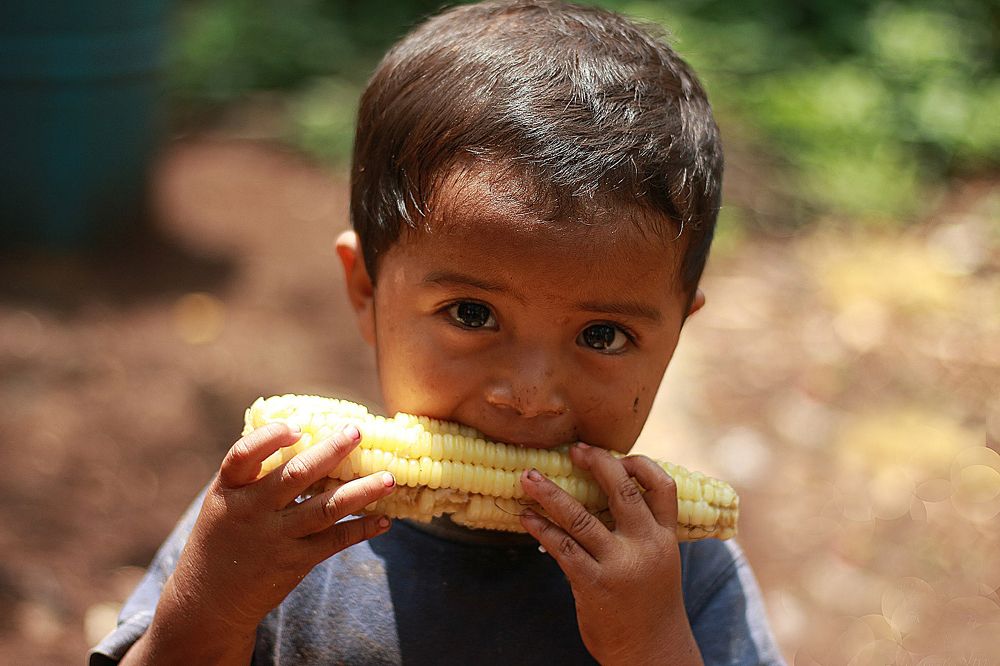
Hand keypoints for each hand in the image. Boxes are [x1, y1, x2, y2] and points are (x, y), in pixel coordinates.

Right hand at [129, 423, 394, 663]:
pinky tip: (384, 520)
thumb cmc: (223, 537)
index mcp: (229, 490)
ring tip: (389, 477)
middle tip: (356, 432)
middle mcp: (252, 512)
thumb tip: (302, 434)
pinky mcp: (294, 562)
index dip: (270, 438)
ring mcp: (275, 538)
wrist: (208, 601)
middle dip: (330, 451)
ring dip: (361, 491)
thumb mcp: (224, 501)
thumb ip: (254, 474)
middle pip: (296, 476)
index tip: (299, 426)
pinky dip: (361, 529)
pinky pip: (334, 541)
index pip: (244, 455)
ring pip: (325, 509)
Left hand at [519, 443, 702, 665]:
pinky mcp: (593, 584)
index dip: (641, 465)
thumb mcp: (659, 562)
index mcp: (666, 537)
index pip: (664, 487)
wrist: (652, 654)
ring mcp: (619, 564)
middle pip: (623, 490)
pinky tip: (526, 517)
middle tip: (573, 449)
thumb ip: (641, 531)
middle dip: (596, 462)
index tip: (617, 455)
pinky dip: (540, 528)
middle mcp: (646, 545)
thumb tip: (602, 496)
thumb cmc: (649, 604)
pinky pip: (561, 547)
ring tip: (527, 477)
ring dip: (549, 493)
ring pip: (580, 516)